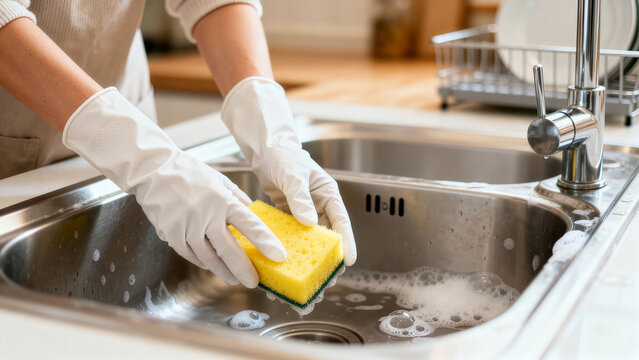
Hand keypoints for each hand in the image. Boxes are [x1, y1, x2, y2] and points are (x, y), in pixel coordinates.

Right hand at [63, 88, 286, 286]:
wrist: (154, 170)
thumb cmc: (189, 172)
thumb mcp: (220, 180)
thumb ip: (238, 199)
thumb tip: (253, 214)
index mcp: (223, 200)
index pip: (250, 225)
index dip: (266, 242)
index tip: (279, 256)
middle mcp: (206, 216)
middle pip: (229, 250)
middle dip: (244, 269)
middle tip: (254, 281)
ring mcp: (187, 227)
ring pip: (209, 258)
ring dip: (224, 271)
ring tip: (235, 279)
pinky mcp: (171, 234)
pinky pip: (191, 255)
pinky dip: (204, 263)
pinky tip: (213, 267)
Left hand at [221, 77, 356, 265]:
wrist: (265, 150)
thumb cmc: (284, 156)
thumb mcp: (293, 175)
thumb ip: (300, 197)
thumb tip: (309, 222)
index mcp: (328, 196)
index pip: (341, 222)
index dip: (346, 243)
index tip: (348, 262)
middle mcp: (319, 208)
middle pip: (326, 240)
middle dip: (326, 262)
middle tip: (325, 282)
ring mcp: (304, 216)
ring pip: (309, 244)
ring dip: (307, 263)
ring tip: (304, 285)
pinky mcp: (288, 219)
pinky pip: (291, 240)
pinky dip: (288, 254)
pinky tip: (282, 270)